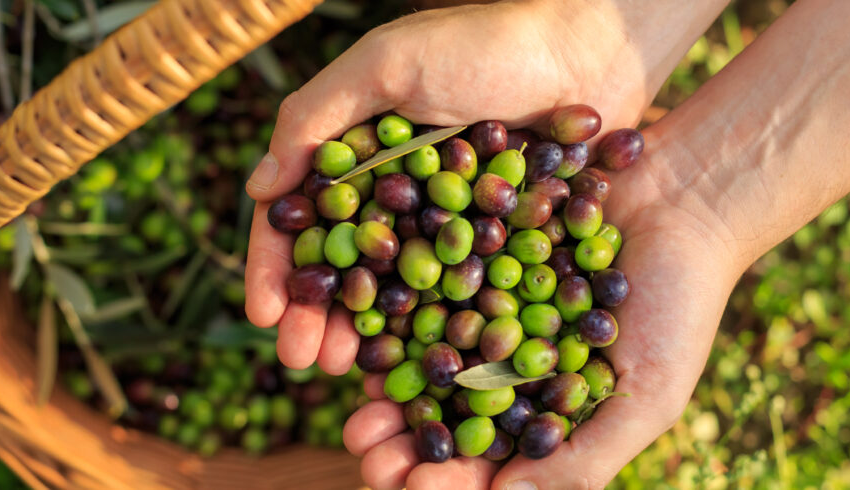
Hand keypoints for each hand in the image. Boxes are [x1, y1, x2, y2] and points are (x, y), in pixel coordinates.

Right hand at [244, 0, 718, 372]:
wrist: (594, 52)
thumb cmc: (485, 43)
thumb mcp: (386, 64)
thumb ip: (315, 117)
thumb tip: (255, 189)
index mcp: (356, 157)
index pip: (300, 220)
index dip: (276, 268)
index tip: (264, 313)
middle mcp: (392, 198)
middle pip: (341, 269)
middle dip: (312, 316)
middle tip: (298, 359)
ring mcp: (442, 227)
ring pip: (390, 294)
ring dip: (361, 335)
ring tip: (342, 370)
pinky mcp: (493, 247)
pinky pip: (453, 297)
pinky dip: (430, 331)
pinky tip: (411, 363)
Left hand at [340, 131, 746, 487]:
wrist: (684, 196)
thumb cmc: (681, 304)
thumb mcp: (646, 394)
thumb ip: (584, 456)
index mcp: (545, 410)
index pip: (490, 462)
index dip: (450, 482)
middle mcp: (505, 366)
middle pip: (444, 417)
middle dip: (404, 444)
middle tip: (368, 456)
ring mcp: (482, 311)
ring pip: (423, 362)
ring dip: (388, 393)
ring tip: (358, 414)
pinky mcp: (468, 256)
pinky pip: (422, 290)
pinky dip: (393, 316)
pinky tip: (367, 337)